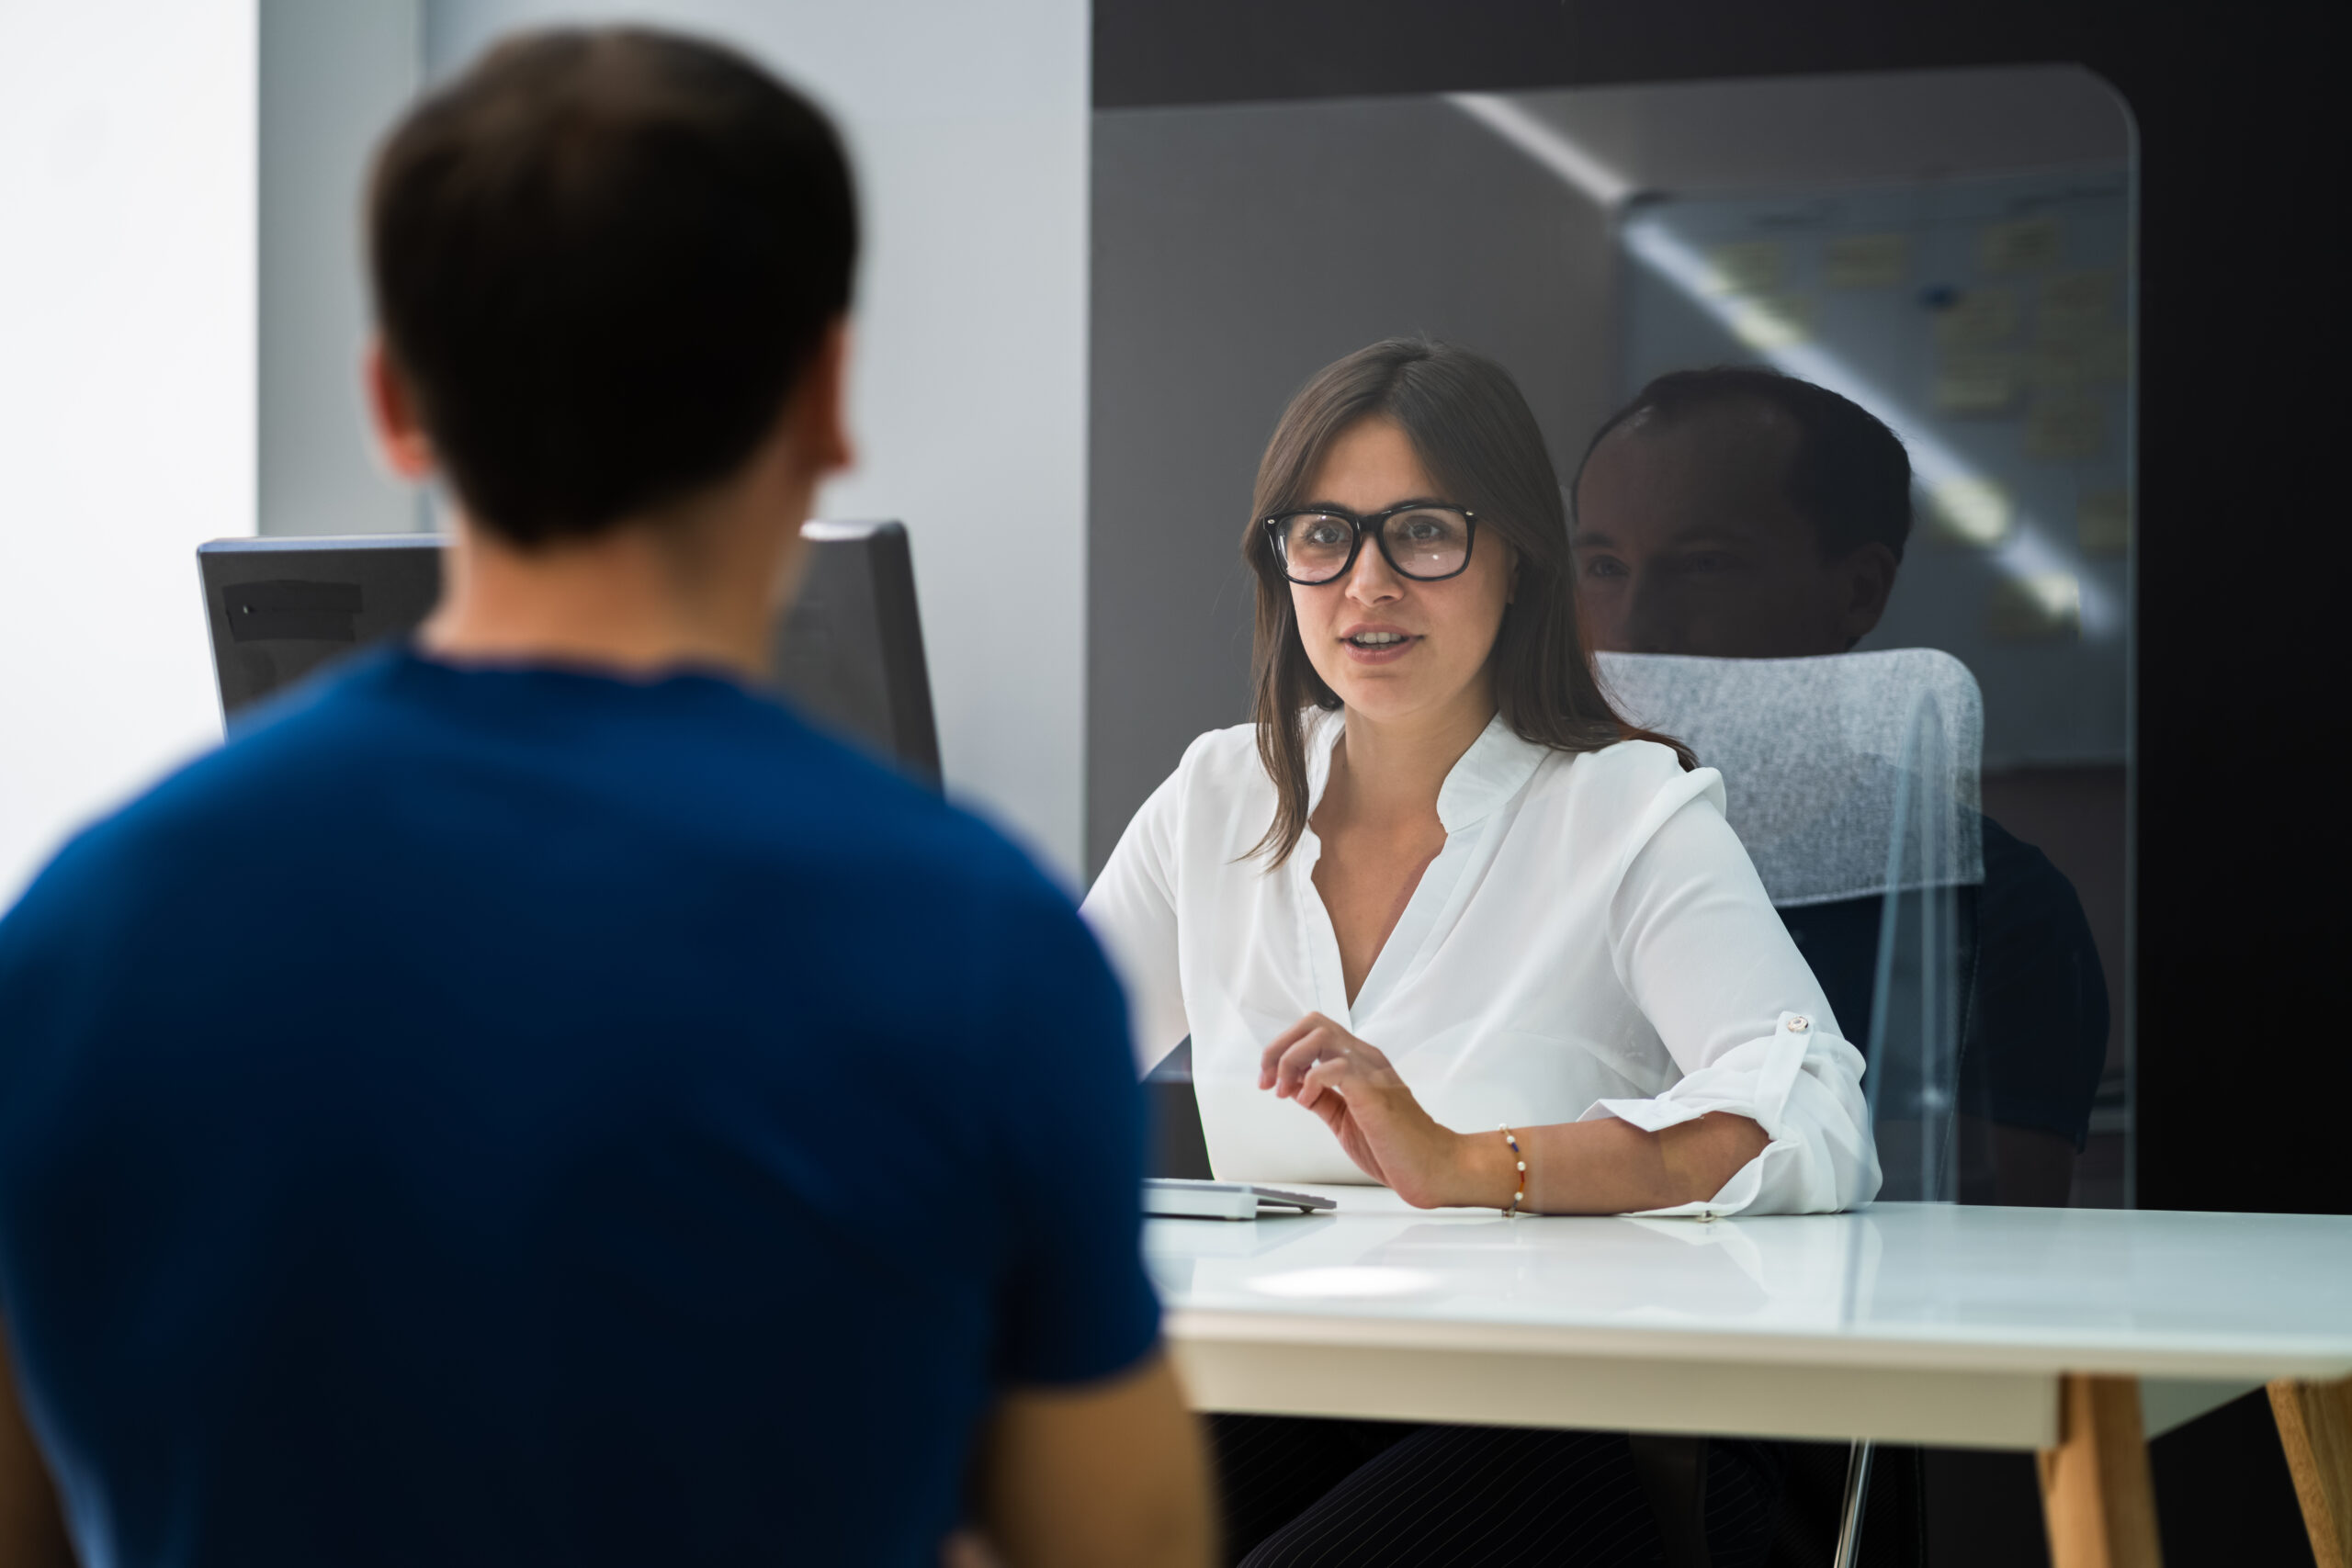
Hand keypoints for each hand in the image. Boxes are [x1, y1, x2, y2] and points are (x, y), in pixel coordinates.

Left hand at [1258, 1013, 1493, 1208]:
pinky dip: (1311, 1081)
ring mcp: (1372, 1071)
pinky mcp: (1374, 1090)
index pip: (1315, 1030)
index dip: (1282, 1049)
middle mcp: (1366, 1059)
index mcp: (1361, 1063)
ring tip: (1285, 1092)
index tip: (1268, 1080)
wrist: (1433, 1168)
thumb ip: (1322, 1099)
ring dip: (1290, 1061)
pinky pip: (1334, 1067)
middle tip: (1267, 1080)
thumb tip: (1294, 1086)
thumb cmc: (1396, 1148)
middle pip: (1313, 1022)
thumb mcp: (1344, 1119)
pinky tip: (1308, 1101)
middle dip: (1279, 1048)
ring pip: (1320, 1035)